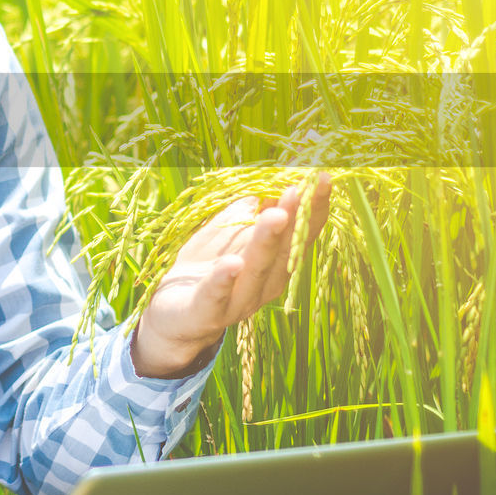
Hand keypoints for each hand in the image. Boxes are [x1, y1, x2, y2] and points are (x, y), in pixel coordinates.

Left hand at [131, 173, 332, 377]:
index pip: (300, 233)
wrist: (174, 317)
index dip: (313, 207)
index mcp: (275, 264)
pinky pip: (217, 296)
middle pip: (284, 251)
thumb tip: (271, 177)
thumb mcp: (227, 232)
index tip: (322, 177)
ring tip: (274, 215)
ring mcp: (238, 301)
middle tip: (299, 189)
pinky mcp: (207, 312)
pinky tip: (231, 263)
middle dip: (294, 219)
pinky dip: (224, 279)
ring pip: (256, 270)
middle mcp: (265, 284)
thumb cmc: (206, 267)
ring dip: (266, 242)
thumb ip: (249, 210)